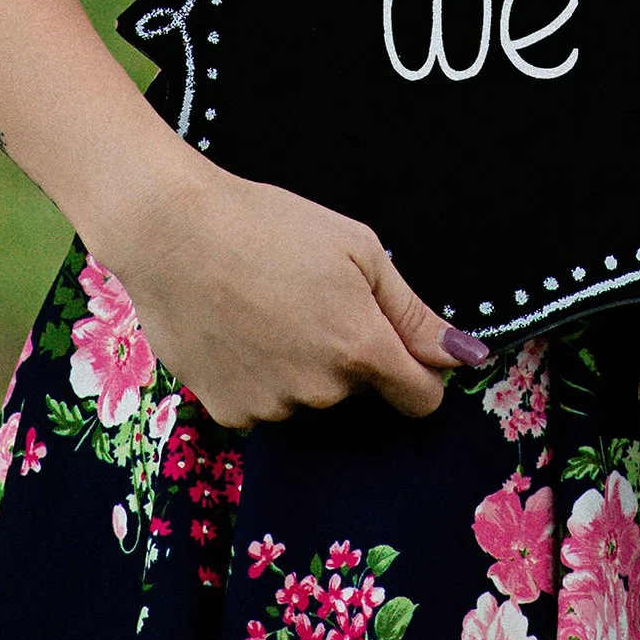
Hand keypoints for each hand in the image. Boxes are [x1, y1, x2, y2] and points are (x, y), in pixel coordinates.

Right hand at [91, 156, 487, 429]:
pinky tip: (237, 332)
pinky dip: (258, 378)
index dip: (418, 373)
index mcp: (360, 347)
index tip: (401, 349)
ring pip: (308, 399)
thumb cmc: (270, 225)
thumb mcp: (359, 249)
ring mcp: (271, 407)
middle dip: (349, 356)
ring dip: (300, 368)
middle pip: (359, 391)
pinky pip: (264, 405)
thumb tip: (466, 356)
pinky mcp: (227, 413)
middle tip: (311, 300)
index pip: (420, 398)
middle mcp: (321, 390)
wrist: (173, 233)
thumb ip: (413, 313)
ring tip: (267, 309)